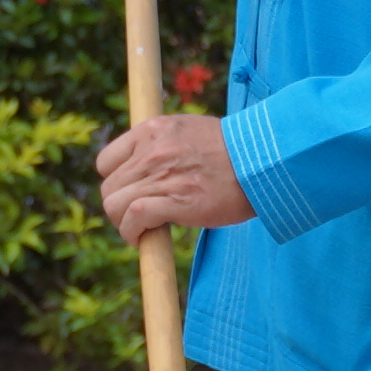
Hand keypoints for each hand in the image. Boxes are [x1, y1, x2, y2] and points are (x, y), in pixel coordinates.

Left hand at [94, 114, 251, 241]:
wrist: (264, 161)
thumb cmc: (235, 151)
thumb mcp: (190, 131)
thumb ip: (164, 145)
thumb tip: (148, 170)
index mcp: (152, 131)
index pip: (106, 161)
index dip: (115, 183)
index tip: (130, 194)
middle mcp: (151, 150)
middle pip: (108, 188)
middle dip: (119, 207)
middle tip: (139, 218)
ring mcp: (161, 175)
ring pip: (115, 205)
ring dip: (124, 224)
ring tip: (141, 230)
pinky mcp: (174, 200)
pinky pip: (133, 218)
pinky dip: (132, 233)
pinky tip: (143, 239)